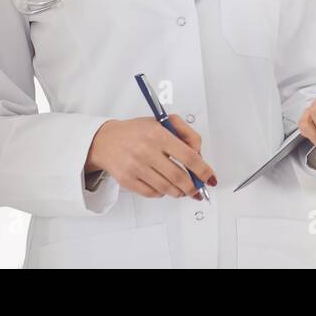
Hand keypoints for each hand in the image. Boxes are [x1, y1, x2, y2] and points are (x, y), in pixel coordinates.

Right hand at [86, 115, 216, 199]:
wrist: (106, 141)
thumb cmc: (138, 132)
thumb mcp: (164, 122)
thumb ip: (187, 134)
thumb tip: (199, 155)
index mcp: (158, 134)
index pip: (188, 156)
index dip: (202, 170)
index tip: (209, 177)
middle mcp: (146, 151)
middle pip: (178, 176)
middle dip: (193, 186)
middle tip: (198, 188)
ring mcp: (135, 167)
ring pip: (166, 188)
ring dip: (179, 192)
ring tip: (184, 189)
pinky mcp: (126, 180)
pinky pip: (152, 193)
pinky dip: (162, 193)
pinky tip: (165, 187)